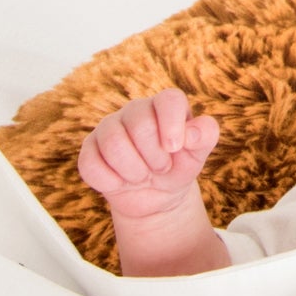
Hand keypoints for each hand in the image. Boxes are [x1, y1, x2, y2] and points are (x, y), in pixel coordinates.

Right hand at [78, 86, 218, 223]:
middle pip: (140, 125)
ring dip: (133, 172)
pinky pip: (92, 164)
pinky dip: (111, 182)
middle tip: (160, 168)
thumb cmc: (177, 167)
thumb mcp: (197, 155)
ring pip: (113, 144)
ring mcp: (108, 128)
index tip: (174, 148)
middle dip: (154, 158)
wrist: (155, 196)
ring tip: (142, 176)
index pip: (168, 100)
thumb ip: (205, 135)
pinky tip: (120, 181)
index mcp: (163, 106)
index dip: (172, 124)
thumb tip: (193, 133)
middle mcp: (134, 111)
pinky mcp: (89, 149)